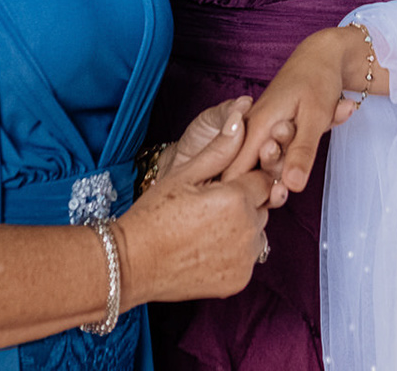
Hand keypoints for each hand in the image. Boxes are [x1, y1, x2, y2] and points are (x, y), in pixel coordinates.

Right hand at [118, 103, 274, 305]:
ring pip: (257, 232)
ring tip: (207, 228)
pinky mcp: (240, 280)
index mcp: (236, 199)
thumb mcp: (184, 174)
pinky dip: (235, 252)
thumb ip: (220, 149)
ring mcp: (245, 258)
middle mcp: (248, 229)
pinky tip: (208, 247)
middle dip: (244, 203)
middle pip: (262, 206)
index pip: (263, 179)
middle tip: (210, 207)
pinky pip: (248, 258)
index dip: (244, 179)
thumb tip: (241, 117)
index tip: (224, 185)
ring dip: (242, 227)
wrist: (133, 263)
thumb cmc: (154, 214)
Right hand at [223, 27, 361, 193]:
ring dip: (290, 160)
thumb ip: (302, 152)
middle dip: (276, 176)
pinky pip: (276, 152)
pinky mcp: (267, 130)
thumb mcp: (315, 118)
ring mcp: (258, 129)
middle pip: (249, 172)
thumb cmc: (318, 80)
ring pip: (264, 163)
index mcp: (256, 126)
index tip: (277, 193)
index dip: (251, 192)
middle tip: (300, 155)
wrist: (322, 56)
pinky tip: (313, 126)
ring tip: (306, 129)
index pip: (235, 174)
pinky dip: (295, 150)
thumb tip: (292, 187)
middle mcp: (250, 129)